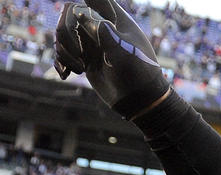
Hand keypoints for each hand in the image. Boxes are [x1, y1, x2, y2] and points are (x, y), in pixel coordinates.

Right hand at [54, 0, 169, 118]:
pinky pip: (62, 54)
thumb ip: (103, 32)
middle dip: (65, 36)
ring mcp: (91, 43)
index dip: (81, 6)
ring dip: (63, 53)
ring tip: (79, 69)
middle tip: (78, 55)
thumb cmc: (138, 73)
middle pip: (67, 17)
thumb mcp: (123, 51)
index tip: (78, 18)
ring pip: (62, 36)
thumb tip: (81, 13)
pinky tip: (66, 75)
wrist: (140, 99)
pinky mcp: (84, 58)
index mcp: (114, 19)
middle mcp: (100, 27)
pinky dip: (60, 63)